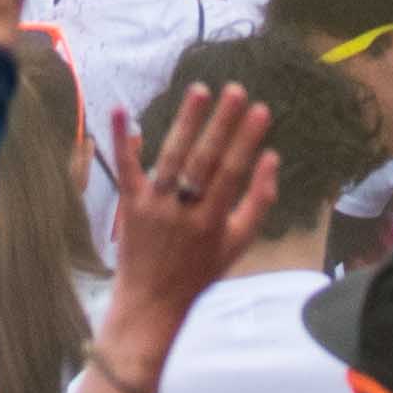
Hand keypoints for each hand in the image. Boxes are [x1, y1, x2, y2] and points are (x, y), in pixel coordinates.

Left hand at [101, 81, 279, 323]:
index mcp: (213, 221)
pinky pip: (125, 169)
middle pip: (203, 160)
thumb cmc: (201, 272)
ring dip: (186, 122)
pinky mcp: (129, 205)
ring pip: (170, 158)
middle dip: (221, 123)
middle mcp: (182, 211)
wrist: (152, 303)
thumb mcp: (238, 244)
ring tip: (200, 90)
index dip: (247, 141)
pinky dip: (121, 140)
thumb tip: (272, 158)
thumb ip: (258, 202)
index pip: (232, 172)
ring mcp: (153, 206)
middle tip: (235, 90)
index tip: (261, 110)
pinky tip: (120, 109)